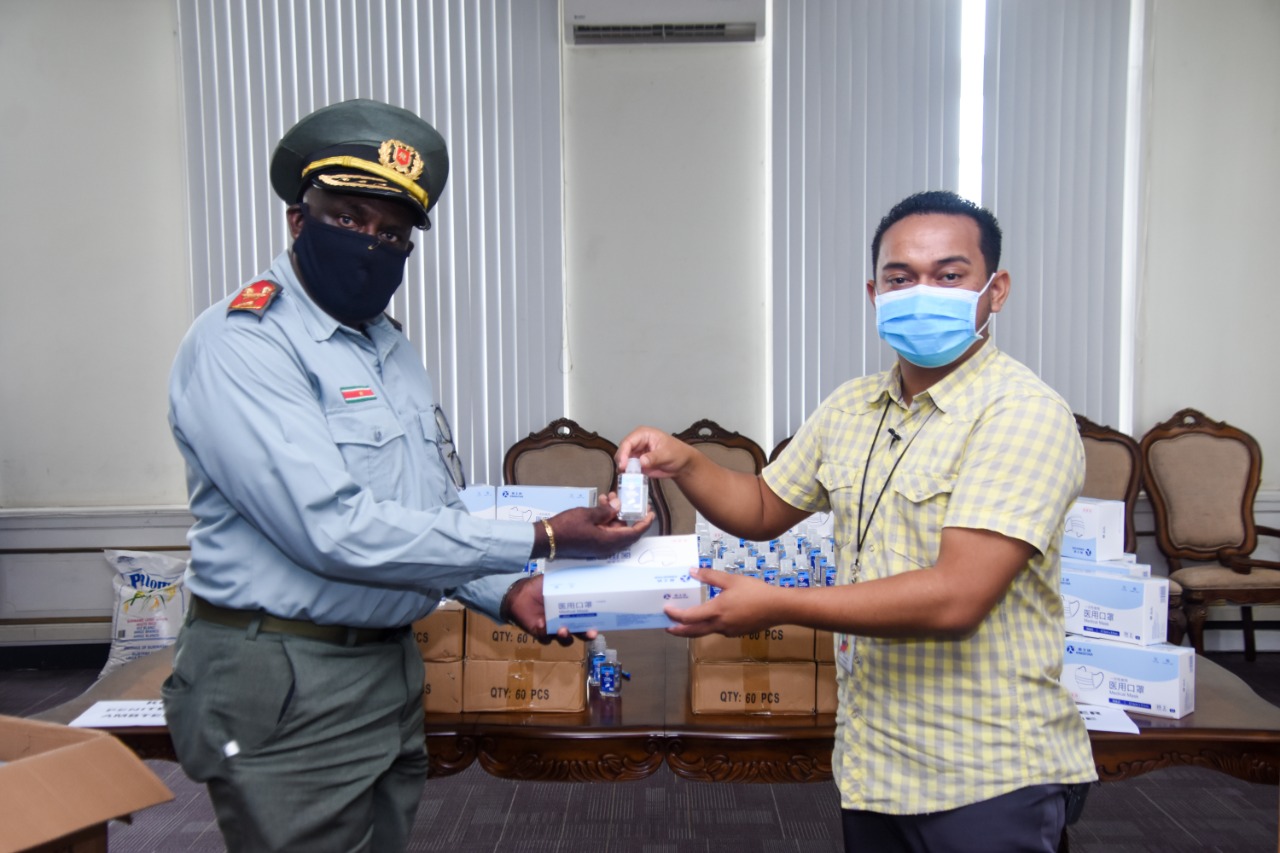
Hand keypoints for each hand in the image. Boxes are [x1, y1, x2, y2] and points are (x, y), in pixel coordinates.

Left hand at [502, 573, 598, 645]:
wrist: (520, 592)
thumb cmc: (539, 587)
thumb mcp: (554, 581)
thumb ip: (567, 580)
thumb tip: (582, 572)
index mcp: (572, 611)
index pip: (587, 620)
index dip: (593, 625)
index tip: (599, 626)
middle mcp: (565, 622)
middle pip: (580, 633)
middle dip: (586, 634)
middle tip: (590, 633)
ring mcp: (553, 629)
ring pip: (564, 640)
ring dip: (566, 636)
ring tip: (563, 629)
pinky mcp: (540, 633)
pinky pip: (544, 636)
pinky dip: (544, 631)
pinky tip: (542, 623)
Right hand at [544, 497, 652, 559]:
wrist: (545, 539)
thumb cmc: (566, 527)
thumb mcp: (588, 514)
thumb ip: (606, 511)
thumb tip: (618, 505)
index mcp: (609, 541)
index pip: (634, 533)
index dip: (645, 522)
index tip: (651, 511)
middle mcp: (607, 547)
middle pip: (626, 531)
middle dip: (628, 513)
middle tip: (630, 499)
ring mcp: (599, 546)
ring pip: (615, 529)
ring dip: (615, 514)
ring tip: (611, 497)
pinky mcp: (592, 543)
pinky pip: (605, 531)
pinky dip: (606, 519)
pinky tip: (601, 504)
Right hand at [615, 426, 694, 479]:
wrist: (682, 464)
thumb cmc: (677, 453)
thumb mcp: (667, 454)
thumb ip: (654, 457)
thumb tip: (642, 461)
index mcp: (643, 434)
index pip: (628, 442)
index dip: (623, 453)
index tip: (623, 465)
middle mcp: (637, 443)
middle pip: (622, 451)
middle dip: (621, 461)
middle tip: (623, 472)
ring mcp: (636, 453)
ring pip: (623, 460)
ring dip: (623, 469)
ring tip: (626, 476)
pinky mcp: (637, 464)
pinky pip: (628, 469)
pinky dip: (627, 474)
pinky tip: (630, 479)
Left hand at [662, 567, 780, 637]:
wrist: (778, 607)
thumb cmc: (755, 591)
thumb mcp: (731, 579)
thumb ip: (710, 576)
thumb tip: (691, 571)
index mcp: (716, 611)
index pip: (688, 617)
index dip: (674, 614)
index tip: (666, 609)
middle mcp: (720, 625)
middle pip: (693, 632)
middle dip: (679, 631)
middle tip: (668, 628)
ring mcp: (729, 631)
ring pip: (706, 632)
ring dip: (694, 629)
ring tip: (687, 623)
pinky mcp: (737, 633)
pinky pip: (719, 630)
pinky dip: (710, 626)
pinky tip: (714, 618)